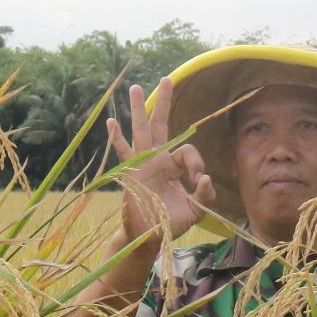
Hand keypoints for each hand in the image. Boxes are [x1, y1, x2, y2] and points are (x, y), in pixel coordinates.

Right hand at [109, 79, 215, 240]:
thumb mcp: (196, 209)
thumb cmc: (172, 222)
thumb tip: (206, 178)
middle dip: (164, 103)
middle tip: (166, 79)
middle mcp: (157, 159)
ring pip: (140, 131)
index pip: (186, 150)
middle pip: (161, 126)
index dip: (195, 161)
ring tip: (135, 88)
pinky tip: (110, 122)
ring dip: (138, 110)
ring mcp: (142, 164)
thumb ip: (204, 194)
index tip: (199, 180)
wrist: (151, 237)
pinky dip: (116, 138)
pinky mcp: (130, 174)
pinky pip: (122, 153)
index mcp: (173, 166)